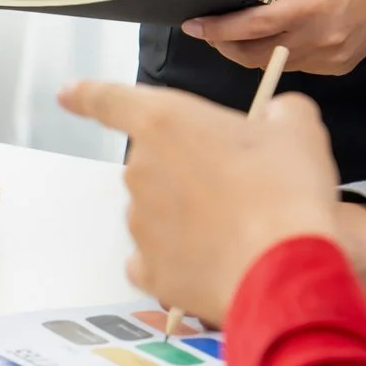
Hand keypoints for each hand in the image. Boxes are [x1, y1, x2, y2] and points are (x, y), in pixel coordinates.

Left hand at [58, 81, 340, 319]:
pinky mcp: (149, 271)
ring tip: (239, 227)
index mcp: (166, 122)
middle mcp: (141, 170)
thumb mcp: (297, 129)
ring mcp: (140, 224)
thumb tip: (276, 117)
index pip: (110, 99)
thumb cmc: (288, 193)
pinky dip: (180, 259)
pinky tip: (214, 260)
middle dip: (188, 170)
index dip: (87, 95)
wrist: (284, 269)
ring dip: (188, 215)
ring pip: (158, 212)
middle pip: (154, 163)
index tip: (67, 94)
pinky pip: (156, 259)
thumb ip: (278, 112)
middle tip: (239, 184)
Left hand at [182, 0, 365, 73]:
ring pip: (274, 64)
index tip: (192, 25)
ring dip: (252, 51)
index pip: (250, 28)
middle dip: (226, 45)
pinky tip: (279, 34)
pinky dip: (280, 52)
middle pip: (255, 56)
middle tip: (209, 30)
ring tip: (238, 30)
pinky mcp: (341, 67)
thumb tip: (242, 3)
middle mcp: (321, 40)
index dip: (217, 29)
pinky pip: (297, 65)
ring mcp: (332, 59)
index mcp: (311, 7)